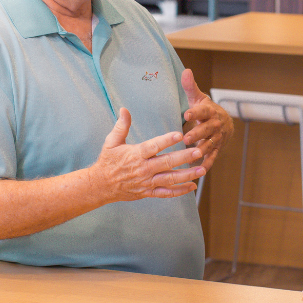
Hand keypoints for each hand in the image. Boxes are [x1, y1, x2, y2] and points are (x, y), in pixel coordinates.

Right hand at [91, 107, 205, 200]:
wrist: (100, 185)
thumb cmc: (108, 161)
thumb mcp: (111, 142)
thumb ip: (121, 126)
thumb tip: (124, 109)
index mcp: (136, 154)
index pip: (153, 146)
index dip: (166, 140)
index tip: (179, 134)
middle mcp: (143, 169)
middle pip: (166, 163)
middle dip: (184, 157)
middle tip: (199, 151)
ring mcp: (147, 182)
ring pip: (170, 179)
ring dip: (187, 175)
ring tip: (202, 169)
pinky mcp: (148, 192)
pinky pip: (166, 193)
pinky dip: (180, 191)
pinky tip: (192, 186)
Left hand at [181, 68, 233, 170]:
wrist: (225, 123)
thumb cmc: (205, 110)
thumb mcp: (198, 98)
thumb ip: (190, 86)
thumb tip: (186, 70)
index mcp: (209, 111)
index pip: (202, 111)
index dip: (195, 112)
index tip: (187, 114)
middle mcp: (214, 125)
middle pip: (206, 129)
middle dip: (197, 134)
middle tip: (186, 138)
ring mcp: (217, 138)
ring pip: (209, 144)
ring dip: (201, 150)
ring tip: (192, 155)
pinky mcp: (216, 149)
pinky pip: (212, 157)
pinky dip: (206, 164)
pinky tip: (199, 171)